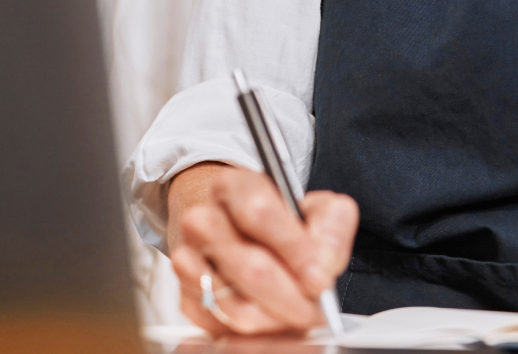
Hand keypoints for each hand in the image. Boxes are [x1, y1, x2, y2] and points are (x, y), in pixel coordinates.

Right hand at [166, 161, 358, 335]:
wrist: (234, 230)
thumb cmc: (279, 221)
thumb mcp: (314, 208)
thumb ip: (331, 227)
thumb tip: (321, 268)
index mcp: (234, 187)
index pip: (260, 213)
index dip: (295, 249)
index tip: (319, 276)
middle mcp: (202, 219)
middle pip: (250, 267)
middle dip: (292, 297)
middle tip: (314, 308)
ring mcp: (188, 259)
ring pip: (235, 306)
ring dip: (275, 318)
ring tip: (295, 312)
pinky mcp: (185, 295)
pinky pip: (222, 326)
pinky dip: (253, 330)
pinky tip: (270, 316)